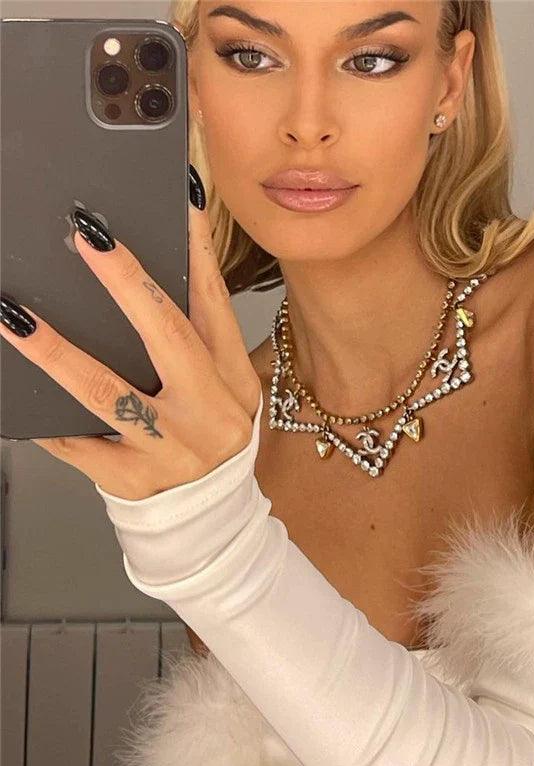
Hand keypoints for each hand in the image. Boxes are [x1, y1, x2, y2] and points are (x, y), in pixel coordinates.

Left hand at [0, 184, 262, 500]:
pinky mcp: (131, 479)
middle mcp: (208, 411)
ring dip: (56, 351)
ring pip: (106, 392)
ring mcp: (169, 449)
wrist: (212, 514)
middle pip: (168, 337)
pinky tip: (14, 396)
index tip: (176, 204)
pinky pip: (77, 444)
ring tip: (13, 314)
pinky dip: (44, 419)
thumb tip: (144, 278)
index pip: (215, 305)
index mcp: (233, 379)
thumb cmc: (210, 435)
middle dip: (126, 283)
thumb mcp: (224, 389)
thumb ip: (198, 341)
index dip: (196, 253)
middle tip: (87, 238)